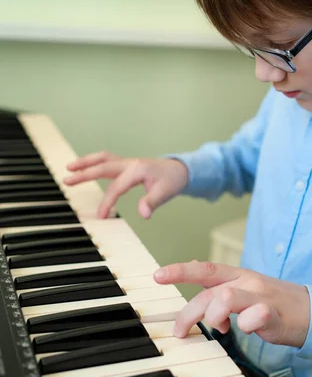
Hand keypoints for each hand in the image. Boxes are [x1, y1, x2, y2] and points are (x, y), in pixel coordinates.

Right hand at [64, 152, 188, 218]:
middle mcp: (129, 163)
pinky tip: (84, 169)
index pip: (116, 187)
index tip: (101, 216)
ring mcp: (127, 162)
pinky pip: (106, 161)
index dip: (107, 202)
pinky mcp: (126, 165)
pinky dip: (94, 163)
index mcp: (137, 170)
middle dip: (84, 173)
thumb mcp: (165, 193)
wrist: (180, 169)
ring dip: (85, 163)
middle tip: (66, 180)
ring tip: (69, 168)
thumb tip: (143, 214)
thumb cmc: (172, 181)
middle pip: (102, 166)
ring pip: (102, 159)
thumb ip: (152, 202)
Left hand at [154, 261, 310, 347]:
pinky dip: (246, 324)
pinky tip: (245, 329)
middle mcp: (247, 282)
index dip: (179, 270)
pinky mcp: (275, 314)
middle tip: (179, 332)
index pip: (205, 268)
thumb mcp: (244, 291)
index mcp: (238, 275)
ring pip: (227, 297)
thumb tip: (200, 299)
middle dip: (189, 313)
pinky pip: (256, 315)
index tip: (157, 275)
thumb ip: (221, 293)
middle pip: (209, 291)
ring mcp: (261, 297)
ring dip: (214, 315)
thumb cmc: (274, 303)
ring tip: (219, 329)